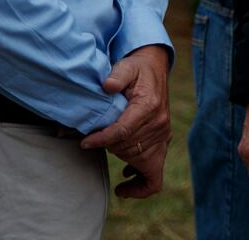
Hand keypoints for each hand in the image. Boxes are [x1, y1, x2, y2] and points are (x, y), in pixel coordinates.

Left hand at [81, 45, 171, 197]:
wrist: (155, 69)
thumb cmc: (137, 69)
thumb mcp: (127, 66)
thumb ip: (118, 75)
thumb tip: (107, 85)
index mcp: (149, 106)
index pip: (124, 131)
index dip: (102, 140)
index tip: (85, 142)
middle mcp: (159, 124)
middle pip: (129, 149)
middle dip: (108, 147)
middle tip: (90, 141)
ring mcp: (163, 135)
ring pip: (140, 162)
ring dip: (120, 158)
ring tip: (103, 149)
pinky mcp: (163, 142)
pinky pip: (155, 174)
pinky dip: (141, 182)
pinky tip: (124, 178)